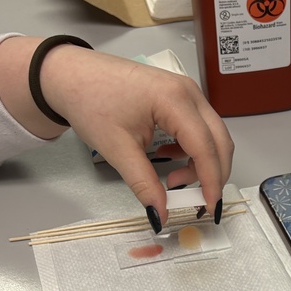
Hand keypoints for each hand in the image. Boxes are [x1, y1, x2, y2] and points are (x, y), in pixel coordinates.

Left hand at [0, 38, 233, 226]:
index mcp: (174, 100)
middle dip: (214, 174)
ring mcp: (186, 91)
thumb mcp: (117, 149)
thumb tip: (160, 215)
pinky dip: (193, 150)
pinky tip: (168, 158)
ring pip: (212, 135)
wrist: (71, 75)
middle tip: (197, 201)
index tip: (209, 208)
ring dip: (202, 163)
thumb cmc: (91, 102)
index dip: (211, 181)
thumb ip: (144, 184)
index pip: (205, 147)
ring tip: (173, 181)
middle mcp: (188, 92)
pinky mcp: (179, 96)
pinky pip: (200, 128)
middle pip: (219, 140)